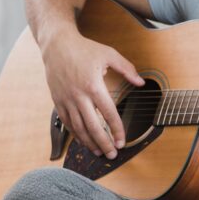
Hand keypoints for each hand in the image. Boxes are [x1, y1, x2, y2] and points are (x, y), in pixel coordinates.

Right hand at [41, 30, 144, 158]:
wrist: (57, 45)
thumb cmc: (84, 49)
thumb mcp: (109, 54)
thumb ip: (127, 69)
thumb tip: (141, 83)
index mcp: (93, 85)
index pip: (108, 114)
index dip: (116, 130)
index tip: (122, 142)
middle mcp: (78, 95)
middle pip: (93, 126)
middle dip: (103, 143)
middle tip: (112, 154)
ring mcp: (66, 100)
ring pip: (78, 128)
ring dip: (89, 142)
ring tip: (99, 152)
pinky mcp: (58, 101)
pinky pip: (67, 123)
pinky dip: (75, 134)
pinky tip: (84, 141)